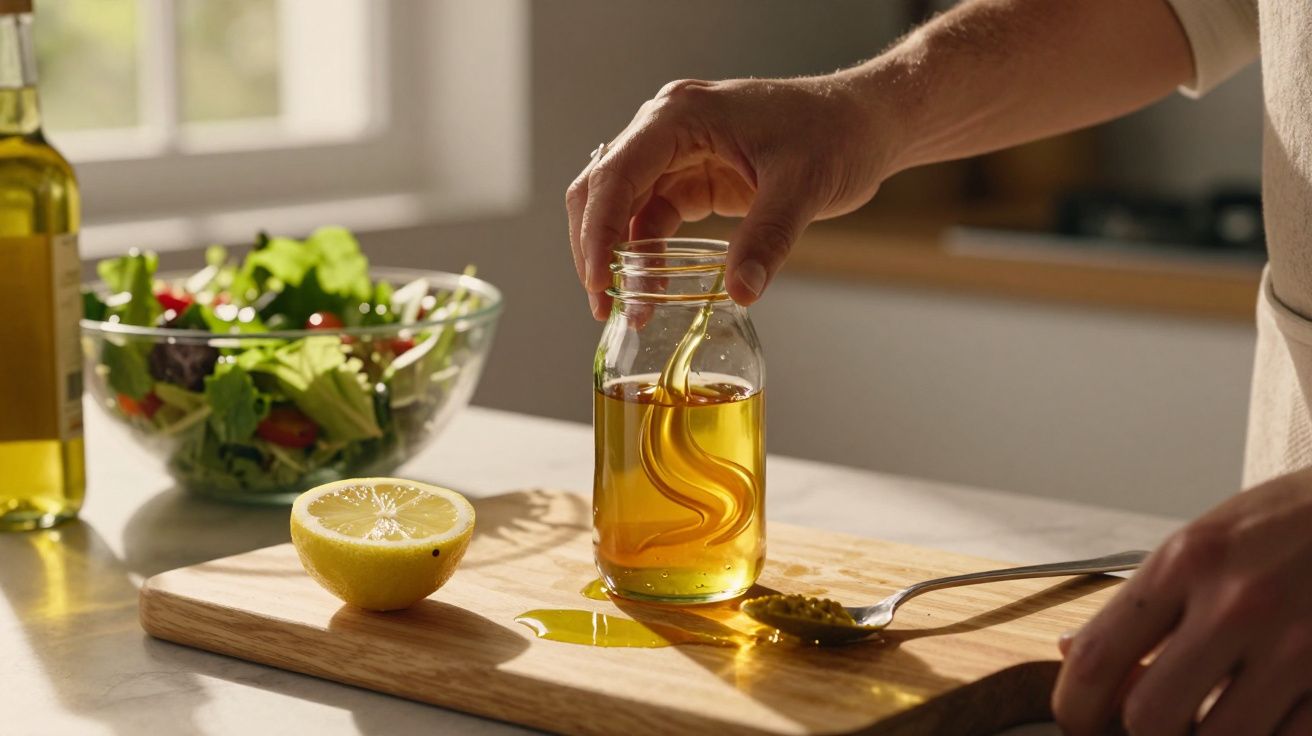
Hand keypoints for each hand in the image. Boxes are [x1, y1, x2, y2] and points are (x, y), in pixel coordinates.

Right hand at [566, 75, 899, 318]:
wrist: (865, 124)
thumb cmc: (837, 134)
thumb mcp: (803, 187)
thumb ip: (768, 239)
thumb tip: (739, 293)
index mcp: (681, 115)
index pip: (616, 174)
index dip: (598, 231)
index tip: (599, 283)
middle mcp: (667, 128)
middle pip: (601, 189)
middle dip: (595, 248)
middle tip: (603, 304)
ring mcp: (677, 153)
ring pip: (620, 207)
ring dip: (617, 257)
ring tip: (628, 308)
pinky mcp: (693, 177)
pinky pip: (652, 218)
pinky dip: (646, 255)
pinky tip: (652, 289)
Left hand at [1052, 468, 1311, 733]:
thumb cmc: (1291, 525)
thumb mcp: (1204, 541)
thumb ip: (1144, 602)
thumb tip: (1072, 650)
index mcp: (1187, 562)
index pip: (1096, 657)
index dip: (1074, 709)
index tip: (1078, 722)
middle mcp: (1238, 603)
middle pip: (1150, 716)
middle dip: (1141, 732)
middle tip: (1153, 723)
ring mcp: (1299, 646)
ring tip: (1210, 718)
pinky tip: (1266, 716)